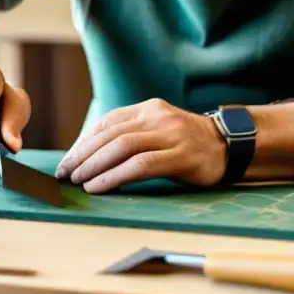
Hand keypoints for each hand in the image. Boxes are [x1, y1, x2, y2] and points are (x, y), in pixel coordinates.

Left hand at [54, 98, 226, 192]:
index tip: (68, 161)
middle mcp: (158, 117)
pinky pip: (140, 165)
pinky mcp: (181, 156)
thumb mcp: (159, 128)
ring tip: (78, 181)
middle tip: (65, 174)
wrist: (228, 145)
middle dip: (82, 155)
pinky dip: (115, 176)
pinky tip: (100, 186)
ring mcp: (171, 134)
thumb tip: (91, 156)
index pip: (107, 122)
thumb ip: (133, 134)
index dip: (84, 142)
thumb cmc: (187, 143)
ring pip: (122, 147)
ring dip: (94, 166)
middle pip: (110, 135)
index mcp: (149, 108)